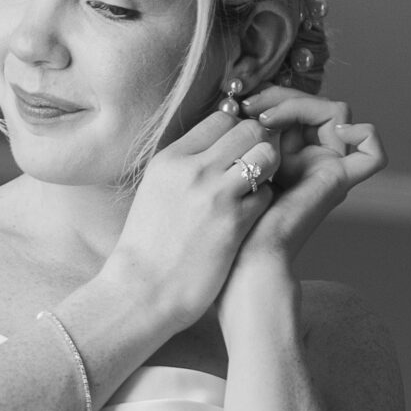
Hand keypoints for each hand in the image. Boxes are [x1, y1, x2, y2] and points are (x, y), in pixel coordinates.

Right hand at [102, 105, 290, 333]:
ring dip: (268, 169)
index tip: (238, 150)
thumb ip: (184, 166)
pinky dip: (265, 201)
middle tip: (256, 166)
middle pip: (248, 129)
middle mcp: (193, 169)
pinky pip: (267, 193)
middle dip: (258, 144)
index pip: (221, 118)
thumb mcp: (156, 191)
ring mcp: (215, 194)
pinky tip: (252, 215)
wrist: (142, 291)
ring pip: (265, 155)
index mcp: (170, 159)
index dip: (236, 131)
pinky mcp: (234, 222)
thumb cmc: (149, 246)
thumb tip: (216, 148)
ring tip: (257, 187)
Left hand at [217, 88, 386, 318]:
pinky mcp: (341, 181)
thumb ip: (240, 139)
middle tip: (248, 105)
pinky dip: (362, 132)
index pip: (293, 106)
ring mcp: (329, 170)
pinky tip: (329, 130)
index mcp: (288, 157)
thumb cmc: (227, 225)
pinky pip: (371, 150)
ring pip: (336, 112)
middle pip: (313, 104)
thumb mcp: (229, 169)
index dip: (269, 96)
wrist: (244, 260)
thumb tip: (235, 105)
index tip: (236, 105)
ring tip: (266, 120)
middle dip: (280, 95)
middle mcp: (313, 161)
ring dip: (301, 104)